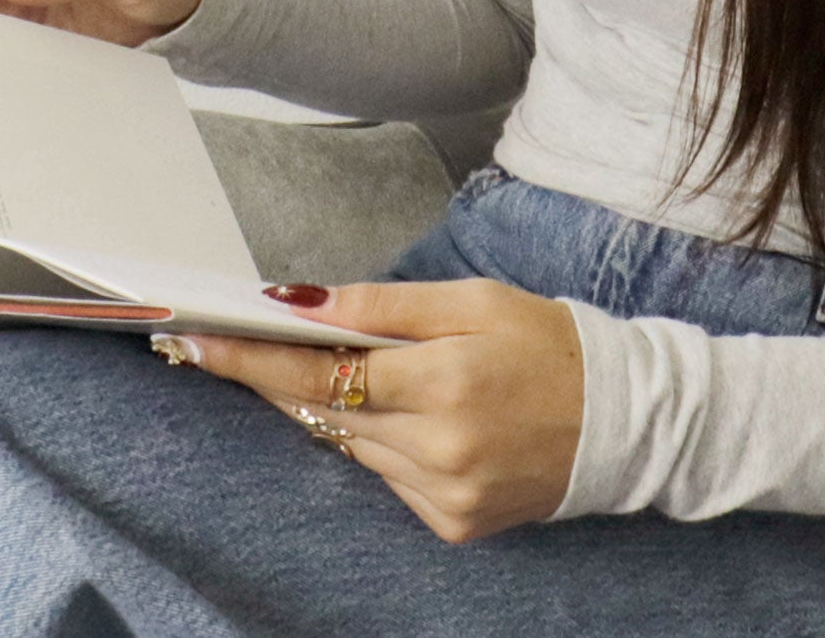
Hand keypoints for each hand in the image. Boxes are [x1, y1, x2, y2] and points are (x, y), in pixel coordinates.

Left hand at [163, 278, 584, 542]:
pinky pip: (386, 477)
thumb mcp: (471, 301)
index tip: (195, 339)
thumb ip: (380, 307)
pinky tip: (409, 418)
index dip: (249, 357)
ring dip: (333, 409)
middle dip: (273, 377)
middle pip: (322, 412)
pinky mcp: (454, 523)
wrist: (628, 421)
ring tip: (347, 372)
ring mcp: (446, 494)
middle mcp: (441, 447)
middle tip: (224, 343)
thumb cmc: (549, 345)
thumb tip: (298, 301)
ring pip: (350, 445)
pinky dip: (381, 444)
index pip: (317, 372)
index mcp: (446, 382)